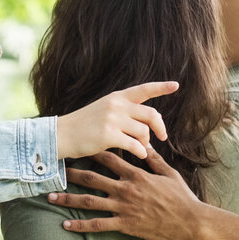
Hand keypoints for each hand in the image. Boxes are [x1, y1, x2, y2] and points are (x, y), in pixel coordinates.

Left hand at [47, 148, 205, 239]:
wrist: (190, 221)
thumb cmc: (181, 196)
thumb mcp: (168, 173)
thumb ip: (153, 159)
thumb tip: (143, 143)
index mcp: (135, 174)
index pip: (108, 158)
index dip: (91, 151)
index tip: (77, 146)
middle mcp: (125, 189)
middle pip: (92, 178)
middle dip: (71, 174)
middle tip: (54, 170)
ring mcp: (123, 208)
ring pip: (89, 202)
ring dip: (68, 199)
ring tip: (49, 197)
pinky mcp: (125, 225)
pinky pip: (98, 225)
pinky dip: (80, 226)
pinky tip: (66, 225)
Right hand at [53, 82, 175, 158]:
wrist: (62, 134)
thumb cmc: (85, 125)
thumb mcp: (104, 109)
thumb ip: (125, 112)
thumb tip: (148, 125)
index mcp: (117, 97)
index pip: (143, 89)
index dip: (161, 87)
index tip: (176, 85)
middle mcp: (116, 105)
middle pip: (150, 114)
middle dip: (160, 127)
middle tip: (162, 137)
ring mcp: (112, 119)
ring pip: (143, 131)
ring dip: (146, 142)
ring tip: (141, 147)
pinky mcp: (108, 135)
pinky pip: (135, 145)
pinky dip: (141, 151)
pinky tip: (139, 154)